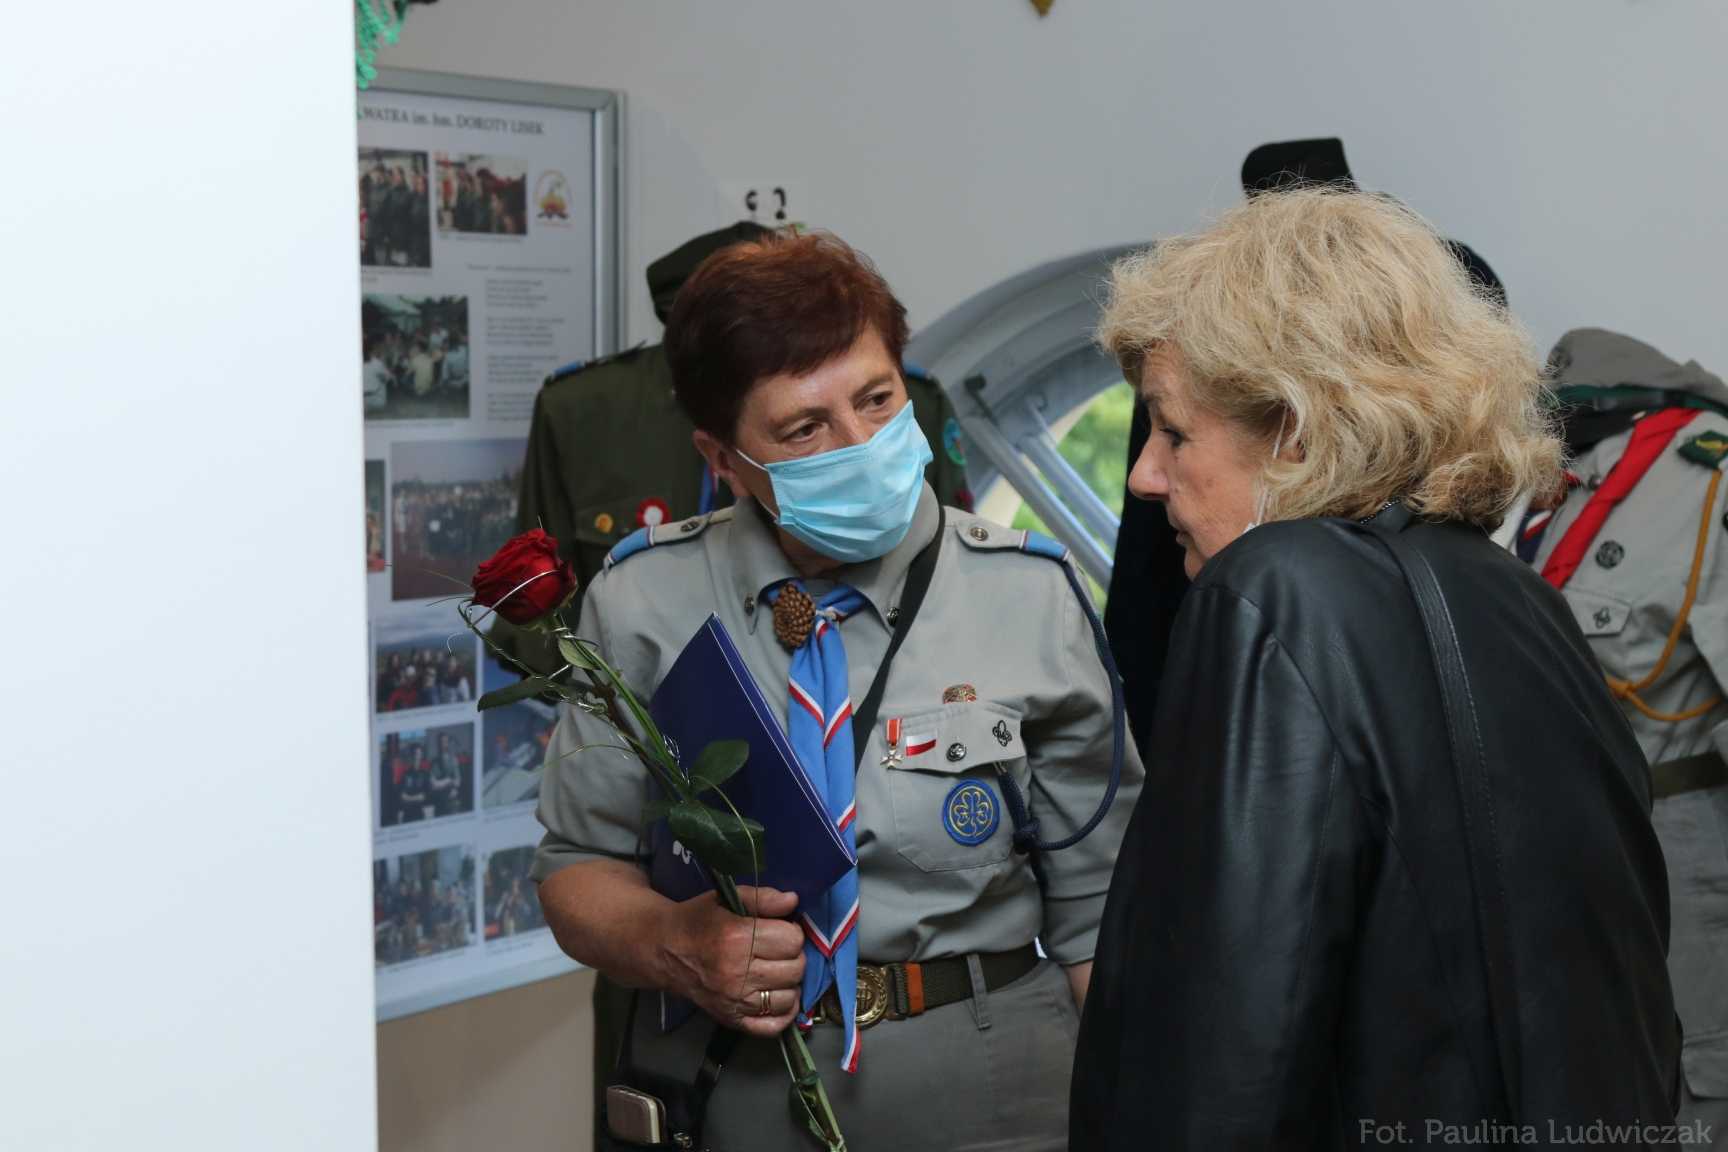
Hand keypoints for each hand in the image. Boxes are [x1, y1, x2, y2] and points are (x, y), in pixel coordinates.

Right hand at [659, 886, 804, 1036]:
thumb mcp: (727, 898)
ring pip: (788, 997)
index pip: (792, 940)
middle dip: (793, 955)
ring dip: (789, 982)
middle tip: (779, 950)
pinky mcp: (731, 1020)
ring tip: (776, 971)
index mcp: (737, 938)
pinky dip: (783, 1012)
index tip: (780, 929)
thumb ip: (764, 898)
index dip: (791, 931)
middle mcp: (737, 974)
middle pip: (795, 968)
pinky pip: (773, 1026)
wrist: (664, 950)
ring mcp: (734, 1002)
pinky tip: (778, 996)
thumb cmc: (697, 921)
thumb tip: (793, 901)